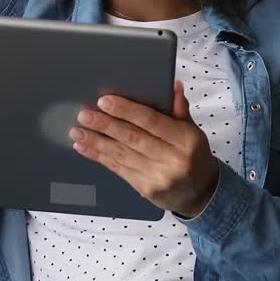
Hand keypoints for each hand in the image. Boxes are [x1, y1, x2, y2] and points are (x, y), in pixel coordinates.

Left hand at [70, 80, 219, 217]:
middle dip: (105, 125)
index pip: (152, 121)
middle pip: (133, 138)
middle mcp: (173, 159)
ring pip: (122, 154)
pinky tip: (85, 148)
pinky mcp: (145, 189)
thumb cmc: (194, 156)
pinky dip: (99, 157)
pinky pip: (118, 169)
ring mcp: (158, 176)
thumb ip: (179, 110)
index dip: (127, 110)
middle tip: (85, 114)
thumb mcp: (193, 131)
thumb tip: (172, 85)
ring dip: (96, 141)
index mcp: (186, 140)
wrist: (202, 194)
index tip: (105, 101)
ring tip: (77, 130)